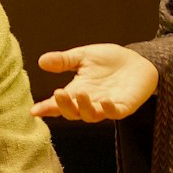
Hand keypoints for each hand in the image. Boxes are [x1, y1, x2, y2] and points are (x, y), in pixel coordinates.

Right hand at [30, 44, 157, 121]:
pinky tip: (105, 101)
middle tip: (58, 94)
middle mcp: (90, 102)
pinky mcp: (124, 106)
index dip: (47, 108)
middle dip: (64, 106)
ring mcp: (107, 106)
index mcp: (78, 91)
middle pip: (73, 113)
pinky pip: (115, 113)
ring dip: (84, 107)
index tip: (34, 110)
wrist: (138, 60)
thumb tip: (41, 61)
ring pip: (91, 115)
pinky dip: (109, 109)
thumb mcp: (84, 56)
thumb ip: (64, 61)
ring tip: (81, 93)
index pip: (59, 103)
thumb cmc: (110, 61)